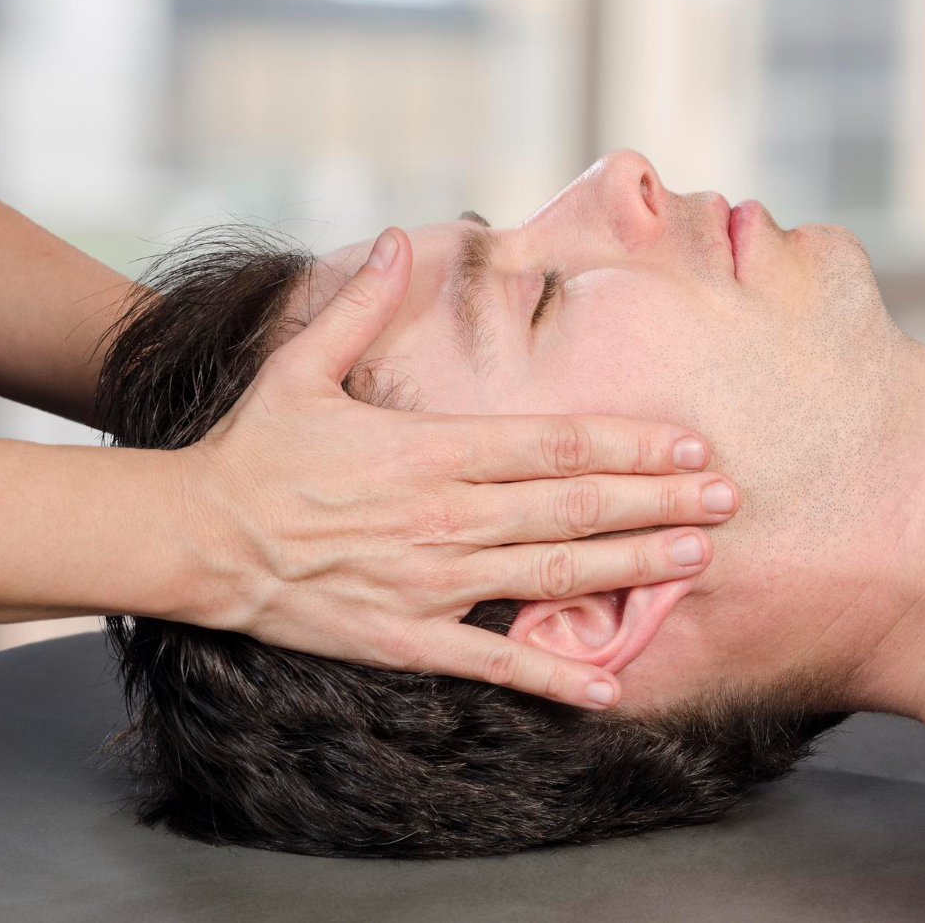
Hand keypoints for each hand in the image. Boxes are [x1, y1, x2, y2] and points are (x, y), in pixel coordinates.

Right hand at [171, 227, 736, 708]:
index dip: (631, 445)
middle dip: (659, 502)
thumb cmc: (255, 450)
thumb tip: (400, 237)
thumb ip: (360, 304)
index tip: (690, 446)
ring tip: (697, 560)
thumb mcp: (299, 364)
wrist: (194, 538)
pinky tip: (611, 687)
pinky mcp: (408, 637)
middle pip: (574, 505)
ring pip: (553, 573)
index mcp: (433, 449)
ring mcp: (431, 581)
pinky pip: (494, 662)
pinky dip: (554, 677)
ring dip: (631, 567)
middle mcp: (446, 515)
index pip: (555, 444)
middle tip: (729, 502)